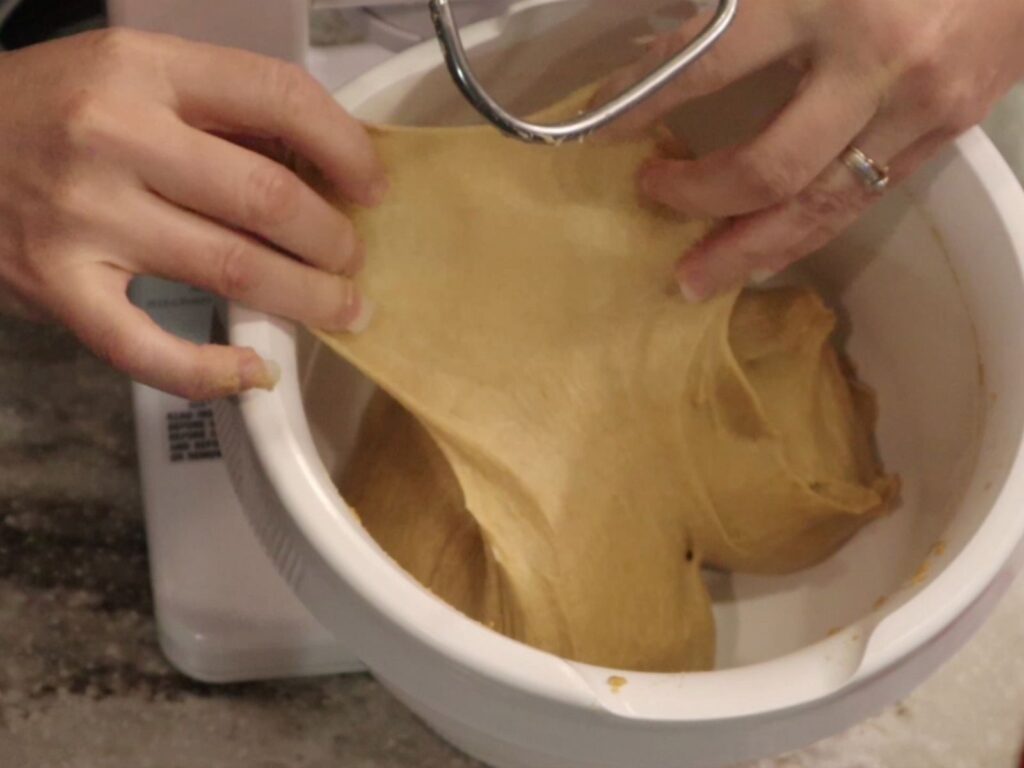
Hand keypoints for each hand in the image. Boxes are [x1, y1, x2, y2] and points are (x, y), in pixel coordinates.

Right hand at [0, 29, 384, 399]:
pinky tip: (252, 373)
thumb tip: (323, 164)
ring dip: (306, 300)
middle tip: (354, 261)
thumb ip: (220, 111)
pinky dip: (210, 371)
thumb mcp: (132, 76)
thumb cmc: (47, 112)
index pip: (278, 96)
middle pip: (267, 198)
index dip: (346, 148)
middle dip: (334, 240)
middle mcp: (115, 137)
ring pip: (231, 270)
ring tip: (341, 310)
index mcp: (144, 70)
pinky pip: (147, 347)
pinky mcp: (59, 286)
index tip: (372, 187)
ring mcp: (84, 217)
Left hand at [597, 0, 1023, 299]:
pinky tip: (763, 254)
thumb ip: (752, 2)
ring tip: (694, 278)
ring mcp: (916, 110)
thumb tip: (676, 43)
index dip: (646, 99)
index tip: (603, 122)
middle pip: (766, 168)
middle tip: (649, 195)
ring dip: (746, 250)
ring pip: (815, 210)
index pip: (711, 63)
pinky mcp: (944, 137)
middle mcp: (876, 64)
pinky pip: (859, 205)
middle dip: (695, 194)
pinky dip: (803, 235)